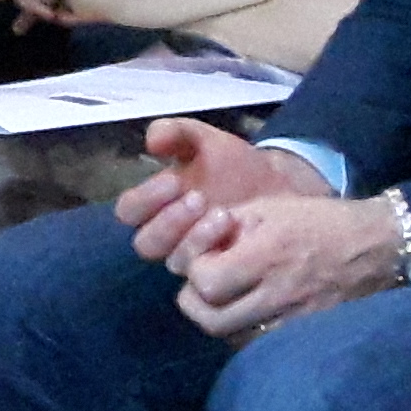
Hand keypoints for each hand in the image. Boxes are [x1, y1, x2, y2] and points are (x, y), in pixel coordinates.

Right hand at [112, 116, 326, 266]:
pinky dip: (220, 257)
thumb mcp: (206, 141)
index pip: (129, 211)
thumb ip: (176, 133)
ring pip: (175, 262)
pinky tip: (239, 235)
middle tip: (200, 199)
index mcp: (155, 204)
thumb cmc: (235, 166)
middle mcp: (167, 235)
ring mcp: (193, 257)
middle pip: (146, 243)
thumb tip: (151, 142)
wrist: (280, 190)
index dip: (146, 199)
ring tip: (224, 216)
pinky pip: (207, 278)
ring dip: (195, 240)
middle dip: (170, 222)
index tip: (175, 181)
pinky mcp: (218, 272)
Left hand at [174, 191, 405, 339]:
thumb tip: (194, 247)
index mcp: (267, 256)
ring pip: (235, 339)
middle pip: (213, 321)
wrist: (378, 246)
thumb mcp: (268, 208)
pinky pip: (263, 346)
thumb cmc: (319, 221)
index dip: (196, 271)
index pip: (207, 283)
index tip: (207, 259)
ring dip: (221, 320)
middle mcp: (280, 294)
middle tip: (202, 288)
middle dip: (196, 304)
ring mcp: (297, 320)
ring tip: (224, 300)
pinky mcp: (310, 334)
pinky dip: (247, 333)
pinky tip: (250, 315)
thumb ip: (226, 227)